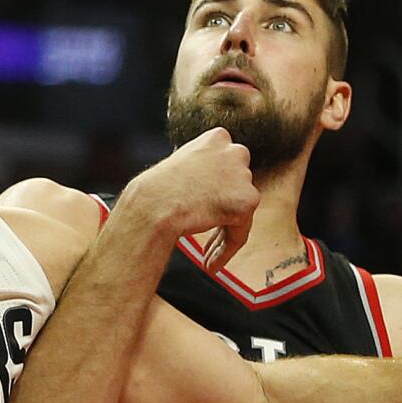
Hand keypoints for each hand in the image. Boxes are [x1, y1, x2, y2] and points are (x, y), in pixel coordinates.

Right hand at [116, 127, 257, 269]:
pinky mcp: (247, 200)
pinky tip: (211, 264)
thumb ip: (202, 170)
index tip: (205, 209)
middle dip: (225, 211)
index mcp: (218, 138)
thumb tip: (212, 188)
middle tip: (208, 239)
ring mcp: (243, 175)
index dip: (217, 191)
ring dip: (224, 233)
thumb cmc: (156, 189)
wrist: (154, 203)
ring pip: (240, 212)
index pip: (226, 167)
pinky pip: (240, 232)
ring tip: (206, 257)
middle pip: (238, 188)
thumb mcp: (181, 165)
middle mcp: (235, 151)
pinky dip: (226, 250)